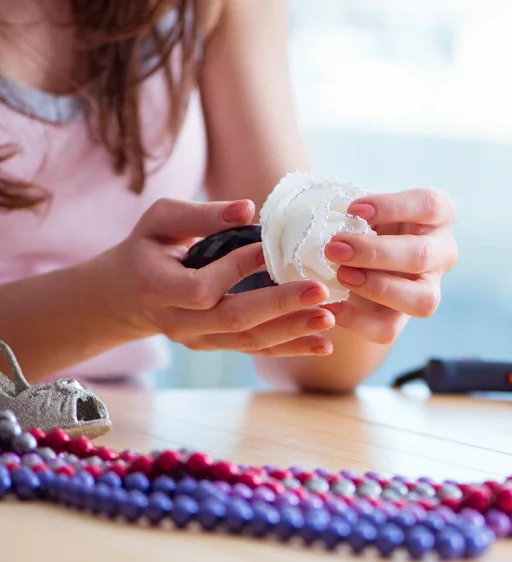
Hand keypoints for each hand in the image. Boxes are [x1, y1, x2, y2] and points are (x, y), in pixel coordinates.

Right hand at [103, 198, 334, 355]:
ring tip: (330, 318)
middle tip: (320, 291)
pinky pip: (255, 350)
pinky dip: (290, 347)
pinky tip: (322, 344)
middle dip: (279, 306)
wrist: (129, 295)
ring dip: (292, 331)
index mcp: (158, 288)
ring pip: (249, 342)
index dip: (235, 270)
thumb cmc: (147, 249)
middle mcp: (178, 323)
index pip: (202, 288)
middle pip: (233, 320)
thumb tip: (248, 209)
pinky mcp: (216, 345)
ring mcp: (198, 340)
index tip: (268, 249)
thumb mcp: (159, 221)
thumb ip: (200, 214)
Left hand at [323, 188, 457, 343]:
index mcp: (439, 214)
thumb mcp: (366, 208)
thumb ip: (357, 213)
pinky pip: (389, 329)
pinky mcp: (406, 317)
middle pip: (421, 255)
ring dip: (377, 289)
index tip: (353, 210)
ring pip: (420, 300)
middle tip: (334, 248)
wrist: (360, 259)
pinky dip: (356, 320)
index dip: (392, 207)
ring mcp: (432, 288)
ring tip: (341, 275)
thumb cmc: (366, 221)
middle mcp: (443, 251)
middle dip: (373, 253)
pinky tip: (331, 305)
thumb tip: (333, 217)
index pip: (429, 205)